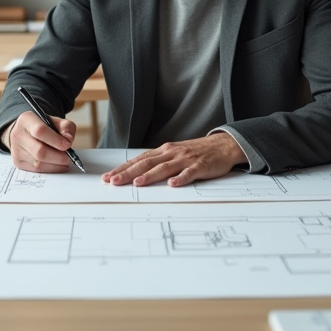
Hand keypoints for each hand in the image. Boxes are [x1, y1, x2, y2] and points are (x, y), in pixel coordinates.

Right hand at [2, 111, 76, 172]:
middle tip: (68, 157)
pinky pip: (36, 170)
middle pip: (39, 151)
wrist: (25, 133)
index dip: (56, 140)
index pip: (40, 131)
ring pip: (38, 163)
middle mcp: (18, 134)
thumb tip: (68, 140)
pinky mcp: (18, 162)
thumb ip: (66, 127)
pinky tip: (56, 165)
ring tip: (64, 161)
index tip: (68, 145)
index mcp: (27, 120)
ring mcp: (16, 150)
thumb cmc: (42, 127)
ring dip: (55, 165)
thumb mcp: (56, 121)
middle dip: (58, 157)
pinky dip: (49, 169)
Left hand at [101, 133, 246, 187]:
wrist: (222, 145)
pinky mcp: (200, 166)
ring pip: (164, 168)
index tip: (108, 177)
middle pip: (146, 164)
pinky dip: (181, 178)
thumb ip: (158, 162)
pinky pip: (189, 173)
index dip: (123, 168)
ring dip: (150, 176)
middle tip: (113, 181)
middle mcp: (172, 153)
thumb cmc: (196, 152)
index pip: (139, 160)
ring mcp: (185, 159)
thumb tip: (136, 173)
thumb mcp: (174, 154)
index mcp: (164, 151)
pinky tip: (173, 184)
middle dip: (128, 173)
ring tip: (137, 183)